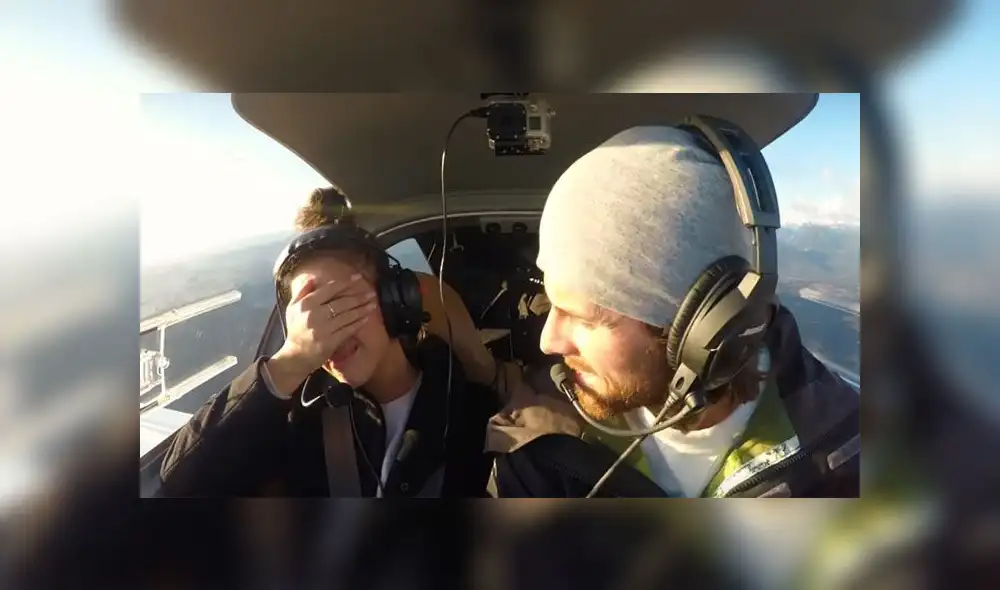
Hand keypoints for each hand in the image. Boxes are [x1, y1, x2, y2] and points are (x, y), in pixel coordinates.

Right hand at [268, 275, 377, 391]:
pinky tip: (366, 318)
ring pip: (347, 316)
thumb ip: (302, 292)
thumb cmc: (296, 330)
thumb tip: (313, 278)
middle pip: (341, 302)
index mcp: (306, 304)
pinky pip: (348, 329)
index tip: (358, 277)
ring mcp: (322, 329)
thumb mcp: (293, 309)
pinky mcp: (330, 342)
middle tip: (371, 293)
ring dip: (362, 309)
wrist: (295, 356)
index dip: (345, 282)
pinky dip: (358, 323)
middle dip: (359, 297)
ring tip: (373, 304)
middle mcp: (314, 315)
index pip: (329, 289)